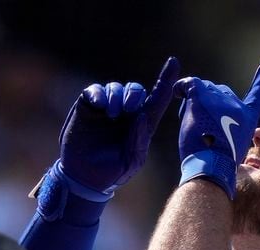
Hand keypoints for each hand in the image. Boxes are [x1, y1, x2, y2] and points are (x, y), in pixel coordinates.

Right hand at [41, 57, 179, 206]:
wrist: (85, 177)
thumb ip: (139, 141)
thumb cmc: (112, 172)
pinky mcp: (88, 106)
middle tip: (128, 109)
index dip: (166, 80)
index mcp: (141, 124)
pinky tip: (99, 105)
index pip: (157, 99)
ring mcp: (106, 108)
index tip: (173, 62)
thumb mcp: (131, 162)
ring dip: (116, 96)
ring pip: (116, 88)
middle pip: (136, 90)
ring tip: (111, 115)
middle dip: (134, 94)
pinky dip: (98, 93)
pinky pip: (95, 90)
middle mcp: (126, 113)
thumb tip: (142, 116)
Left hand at [173, 62, 259, 198]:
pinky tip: (177, 92)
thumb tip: (213, 122)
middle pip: (221, 92)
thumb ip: (229, 129)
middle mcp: (237, 104)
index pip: (258, 94)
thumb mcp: (233, 147)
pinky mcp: (202, 98)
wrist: (213, 166)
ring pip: (203, 90)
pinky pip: (189, 84)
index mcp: (248, 117)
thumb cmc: (219, 163)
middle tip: (202, 125)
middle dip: (210, 104)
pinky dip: (181, 88)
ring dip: (194, 103)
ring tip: (192, 124)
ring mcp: (219, 99)